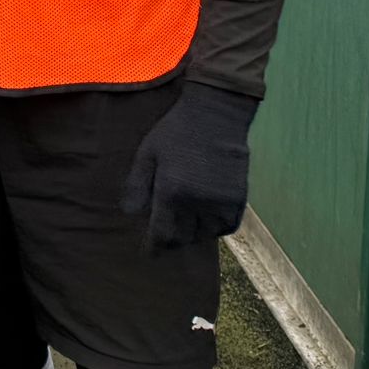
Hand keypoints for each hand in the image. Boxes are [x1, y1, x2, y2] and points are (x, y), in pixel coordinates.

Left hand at [121, 82, 257, 249]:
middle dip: (171, 239)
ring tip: (183, 222)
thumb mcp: (147, 153)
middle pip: (183, 238)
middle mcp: (197, 203)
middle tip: (164, 233)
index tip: (149, 253)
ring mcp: (220, 203)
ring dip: (192, 234)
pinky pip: (224, 227)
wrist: (216, 116)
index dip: (154, 247)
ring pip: (204, 235)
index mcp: (172, 192)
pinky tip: (203, 217)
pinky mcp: (237, 200)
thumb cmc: (176, 132)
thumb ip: (137, 185)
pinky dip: (213, 228)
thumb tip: (130, 214)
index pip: (162, 233)